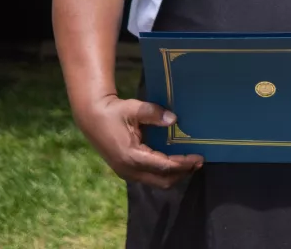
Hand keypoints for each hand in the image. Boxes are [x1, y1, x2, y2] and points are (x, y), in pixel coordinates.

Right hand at [74, 95, 203, 188]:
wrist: (92, 117)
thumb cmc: (114, 112)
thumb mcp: (134, 109)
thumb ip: (154, 114)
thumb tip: (174, 119)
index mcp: (132, 156)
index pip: (164, 166)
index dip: (183, 163)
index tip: (199, 157)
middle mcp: (129, 170)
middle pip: (163, 180)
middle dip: (182, 173)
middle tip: (198, 161)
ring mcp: (126, 172)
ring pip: (156, 182)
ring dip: (174, 174)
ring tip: (189, 163)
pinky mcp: (126, 170)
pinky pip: (149, 177)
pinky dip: (164, 172)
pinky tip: (173, 162)